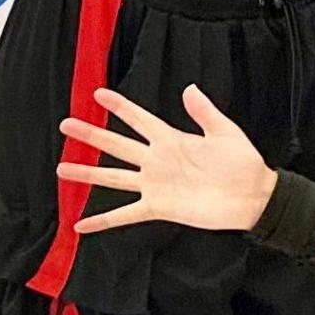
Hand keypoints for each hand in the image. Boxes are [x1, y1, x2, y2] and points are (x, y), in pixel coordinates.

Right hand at [53, 85, 276, 235]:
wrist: (253, 197)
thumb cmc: (244, 163)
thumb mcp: (226, 132)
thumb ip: (205, 112)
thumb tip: (189, 88)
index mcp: (172, 139)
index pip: (139, 119)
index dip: (120, 107)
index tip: (98, 94)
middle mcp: (157, 161)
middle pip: (117, 145)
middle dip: (91, 134)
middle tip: (66, 124)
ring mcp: (155, 184)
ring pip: (113, 177)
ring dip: (87, 174)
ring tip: (61, 169)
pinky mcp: (158, 207)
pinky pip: (125, 215)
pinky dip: (103, 221)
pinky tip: (80, 226)